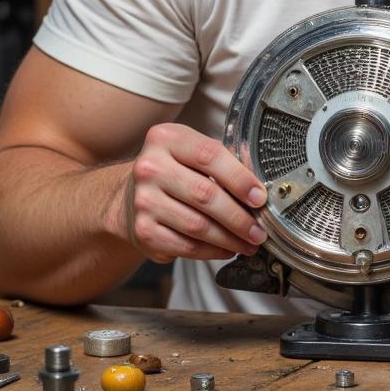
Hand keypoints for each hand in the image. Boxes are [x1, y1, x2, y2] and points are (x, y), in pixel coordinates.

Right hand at [115, 123, 266, 263]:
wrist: (129, 198)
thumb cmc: (173, 172)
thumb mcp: (192, 153)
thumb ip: (225, 160)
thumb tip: (260, 186)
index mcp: (166, 139)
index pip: (209, 155)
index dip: (240, 178)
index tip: (260, 198)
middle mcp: (150, 168)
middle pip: (206, 194)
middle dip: (240, 217)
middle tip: (260, 230)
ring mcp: (144, 201)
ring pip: (198, 225)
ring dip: (230, 239)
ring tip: (249, 243)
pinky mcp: (143, 231)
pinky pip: (187, 246)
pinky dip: (213, 251)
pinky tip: (227, 249)